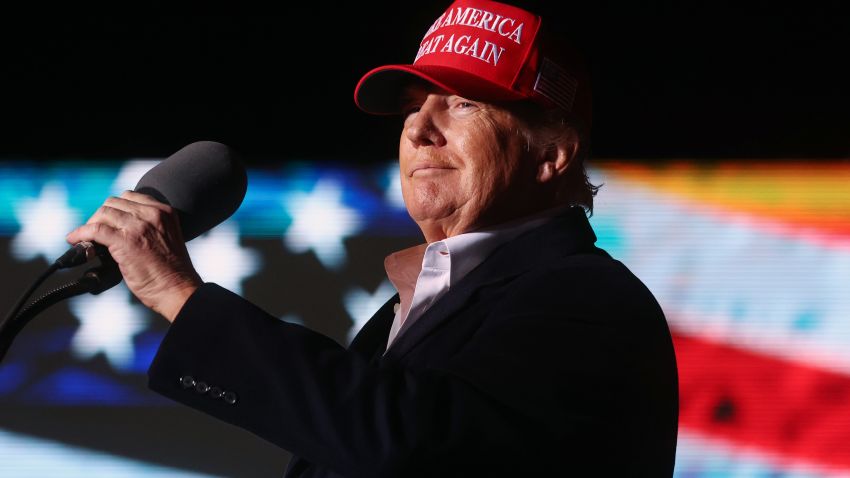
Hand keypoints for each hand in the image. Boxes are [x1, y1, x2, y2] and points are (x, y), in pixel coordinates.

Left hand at [66, 190, 201, 321]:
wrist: (177, 289)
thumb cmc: (172, 271)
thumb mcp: (166, 237)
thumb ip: (148, 227)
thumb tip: (118, 227)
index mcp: (164, 212)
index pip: (130, 197)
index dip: (114, 208)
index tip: (108, 220)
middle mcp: (151, 214)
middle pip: (113, 203)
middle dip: (101, 216)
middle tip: (95, 232)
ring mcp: (138, 226)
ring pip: (103, 213)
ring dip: (90, 224)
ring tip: (86, 238)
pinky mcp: (125, 242)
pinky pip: (94, 230)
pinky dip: (81, 233)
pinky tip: (75, 240)